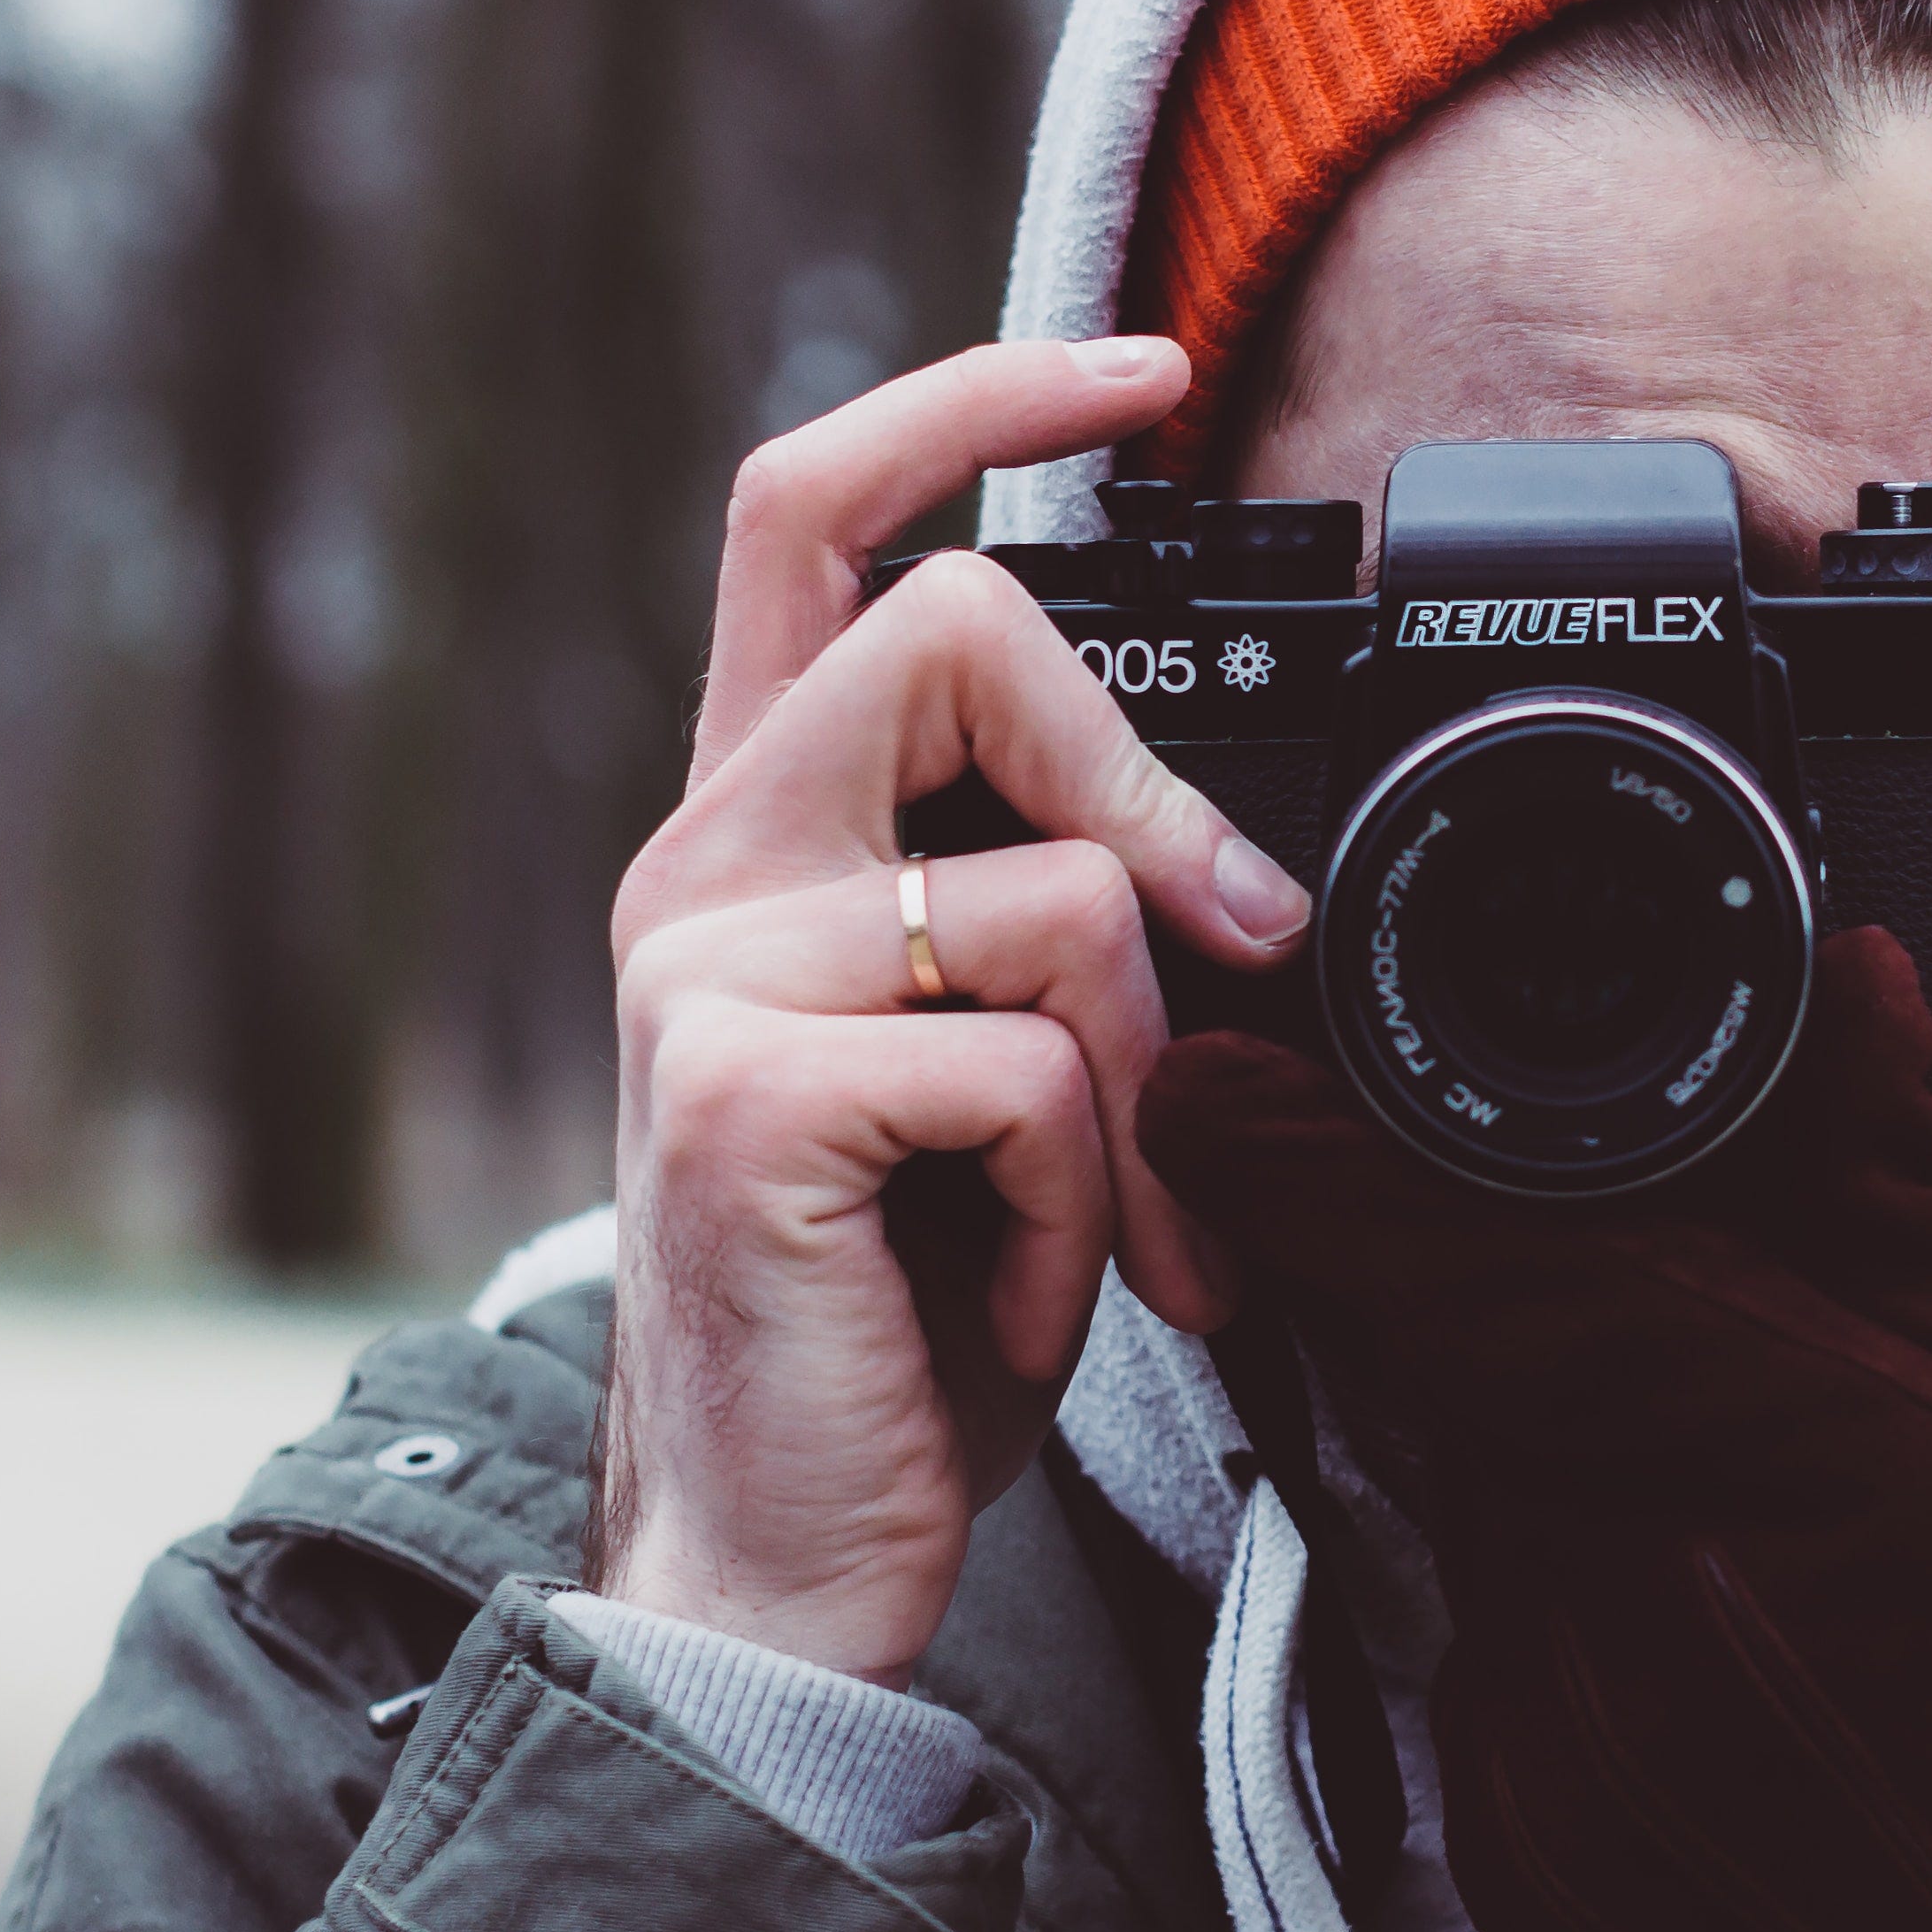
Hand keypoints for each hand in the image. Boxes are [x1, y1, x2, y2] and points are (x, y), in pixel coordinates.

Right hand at [595, 334, 1311, 1683]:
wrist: (781, 1568)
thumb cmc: (901, 1327)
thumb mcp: (990, 1086)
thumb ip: (1047, 927)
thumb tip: (1226, 864)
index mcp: (754, 837)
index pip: (812, 514)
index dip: (968, 399)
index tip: (1137, 364)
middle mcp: (699, 871)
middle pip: (951, 627)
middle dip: (1143, 781)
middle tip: (1233, 951)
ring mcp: (700, 977)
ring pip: (1049, 894)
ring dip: (1148, 1096)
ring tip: (1115, 1241)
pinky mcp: (737, 1097)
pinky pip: (1031, 1073)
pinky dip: (1089, 1211)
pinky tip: (1030, 1305)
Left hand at [1138, 934, 1931, 1931]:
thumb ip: (1897, 1184)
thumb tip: (1846, 981)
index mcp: (1792, 1463)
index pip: (1492, 1282)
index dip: (1332, 1178)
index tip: (1222, 1086)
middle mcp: (1638, 1611)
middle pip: (1463, 1377)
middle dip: (1487, 1296)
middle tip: (1593, 1282)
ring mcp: (1564, 1748)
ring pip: (1476, 1505)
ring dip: (1546, 1452)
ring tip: (1724, 1494)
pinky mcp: (1521, 1845)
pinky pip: (1492, 1646)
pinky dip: (1565, 1593)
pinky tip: (1698, 1620)